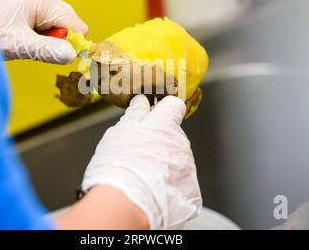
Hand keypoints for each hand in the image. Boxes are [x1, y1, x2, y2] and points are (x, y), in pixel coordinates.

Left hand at [0, 0, 87, 63]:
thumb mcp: (19, 44)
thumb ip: (48, 50)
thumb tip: (72, 55)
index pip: (77, 26)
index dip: (70, 44)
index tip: (53, 53)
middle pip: (69, 25)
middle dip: (56, 40)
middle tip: (31, 45)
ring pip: (58, 26)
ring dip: (46, 39)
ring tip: (23, 40)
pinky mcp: (30, 5)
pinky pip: (47, 24)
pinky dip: (39, 35)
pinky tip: (22, 36)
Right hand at [81, 95, 201, 229]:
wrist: (125, 205)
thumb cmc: (118, 168)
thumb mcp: (119, 133)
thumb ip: (135, 116)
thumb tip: (141, 103)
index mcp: (164, 125)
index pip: (174, 106)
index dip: (164, 111)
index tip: (156, 116)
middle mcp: (181, 144)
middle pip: (173, 138)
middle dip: (160, 144)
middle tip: (140, 156)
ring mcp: (188, 168)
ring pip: (177, 162)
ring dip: (165, 167)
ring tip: (144, 178)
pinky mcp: (191, 192)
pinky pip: (182, 186)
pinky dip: (170, 189)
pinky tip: (154, 193)